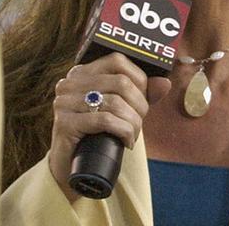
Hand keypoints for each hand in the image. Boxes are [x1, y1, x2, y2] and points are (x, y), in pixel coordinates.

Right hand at [48, 53, 168, 199]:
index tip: (142, 100)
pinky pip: (105, 120)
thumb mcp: (120, 110)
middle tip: (138, 124)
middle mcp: (69, 83)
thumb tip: (165, 83)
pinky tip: (126, 142)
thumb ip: (141, 94)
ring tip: (133, 135)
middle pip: (120, 82)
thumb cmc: (98, 135)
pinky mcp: (64, 123)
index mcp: (82, 73)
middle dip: (139, 106)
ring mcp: (64, 103)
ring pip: (115, 102)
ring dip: (133, 123)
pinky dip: (123, 132)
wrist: (72, 167)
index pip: (117, 61)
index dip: (139, 79)